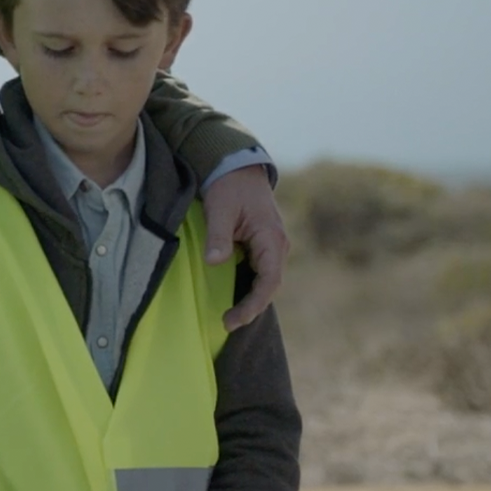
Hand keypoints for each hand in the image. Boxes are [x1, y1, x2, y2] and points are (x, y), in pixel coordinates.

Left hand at [203, 164, 289, 330]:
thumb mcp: (219, 209)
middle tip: (226, 323)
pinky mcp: (263, 245)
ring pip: (265, 280)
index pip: (269, 281)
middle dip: (251, 306)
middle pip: (269, 285)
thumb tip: (213, 263)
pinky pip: (259, 271)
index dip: (253, 304)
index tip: (233, 319)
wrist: (238, 168)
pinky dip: (248, 286)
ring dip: (251, 298)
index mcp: (272, 239)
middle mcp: (277, 246)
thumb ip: (218, 236)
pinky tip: (233, 296)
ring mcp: (272, 246)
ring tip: (230, 316)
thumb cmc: (229, 187)